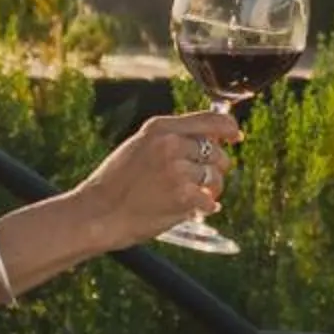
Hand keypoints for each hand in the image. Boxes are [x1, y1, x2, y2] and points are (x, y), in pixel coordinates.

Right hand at [74, 108, 244, 249]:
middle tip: (204, 180)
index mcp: (160, 128)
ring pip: (216, 177)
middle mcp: (170, 145)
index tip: (236, 136)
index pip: (210, 119)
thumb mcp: (139, 146)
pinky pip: (210, 201)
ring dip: (212, 189)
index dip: (229, 127)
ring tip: (196, 196)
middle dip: (216, 167)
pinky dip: (206, 208)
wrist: (98, 213)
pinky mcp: (183, 196)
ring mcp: (177, 170)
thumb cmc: (117, 183)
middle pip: (217, 151)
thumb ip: (171, 138)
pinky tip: (195, 210)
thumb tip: (211, 137)